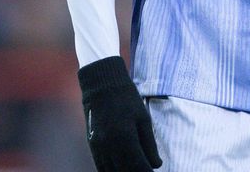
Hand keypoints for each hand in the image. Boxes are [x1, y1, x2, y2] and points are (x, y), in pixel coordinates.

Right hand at [78, 56, 161, 171]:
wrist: (101, 85)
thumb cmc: (127, 99)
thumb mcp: (143, 119)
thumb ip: (150, 144)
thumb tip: (157, 165)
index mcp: (125, 138)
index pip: (139, 167)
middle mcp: (109, 146)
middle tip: (147, 171)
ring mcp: (98, 147)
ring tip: (136, 169)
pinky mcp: (92, 145)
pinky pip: (102, 166)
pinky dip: (112, 171)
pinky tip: (122, 169)